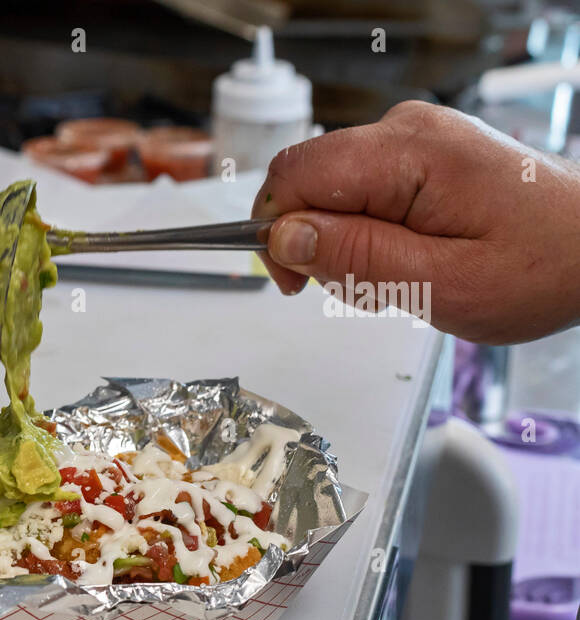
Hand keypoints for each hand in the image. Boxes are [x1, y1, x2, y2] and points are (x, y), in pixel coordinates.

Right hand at [252, 100, 579, 343]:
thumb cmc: (543, 265)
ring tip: (398, 276)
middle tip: (363, 288)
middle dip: (315, 244)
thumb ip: (358, 258)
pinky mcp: (417, 154)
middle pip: (305, 182)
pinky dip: (366, 233)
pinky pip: (357, 192)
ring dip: (344, 244)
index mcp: (409, 153)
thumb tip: (284, 236)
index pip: (294, 176)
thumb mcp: (444, 284)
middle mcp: (405, 131)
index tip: (294, 283)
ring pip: (328, 192)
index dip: (276, 233)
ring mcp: (412, 138)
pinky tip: (405, 256)